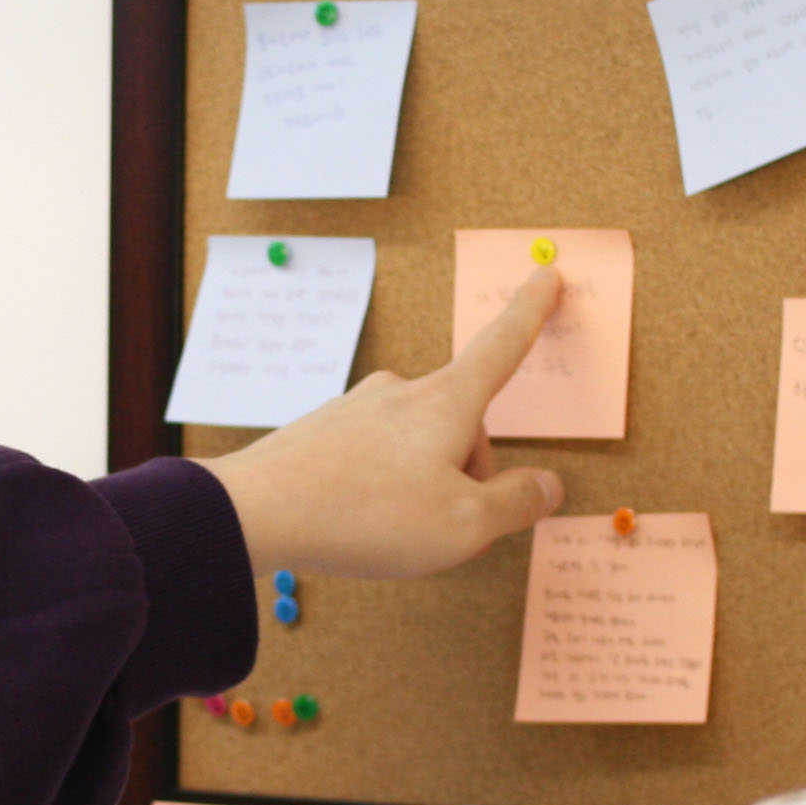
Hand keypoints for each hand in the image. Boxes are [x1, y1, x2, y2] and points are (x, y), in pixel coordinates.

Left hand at [202, 265, 566, 580]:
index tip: (545, 276)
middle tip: (445, 523)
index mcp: (446, 402)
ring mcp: (357, 408)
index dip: (530, 313)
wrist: (257, 513)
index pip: (501, 347)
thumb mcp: (464, 524)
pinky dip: (381, 490)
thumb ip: (515, 503)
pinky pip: (374, 458)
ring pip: (417, 444)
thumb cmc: (367, 514)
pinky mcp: (323, 432)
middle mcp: (400, 393)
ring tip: (394, 528)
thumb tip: (548, 485)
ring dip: (424, 484)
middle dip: (469, 471)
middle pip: (461, 422)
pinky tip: (359, 520)